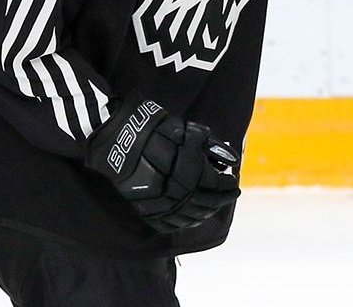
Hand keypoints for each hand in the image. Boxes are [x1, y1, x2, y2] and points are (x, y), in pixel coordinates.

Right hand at [87, 98, 240, 233]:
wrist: (119, 138)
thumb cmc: (157, 130)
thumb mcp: (189, 131)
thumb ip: (212, 147)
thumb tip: (231, 161)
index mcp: (191, 172)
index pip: (217, 185)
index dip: (228, 184)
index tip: (233, 181)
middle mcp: (177, 192)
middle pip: (207, 203)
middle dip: (221, 199)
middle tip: (230, 194)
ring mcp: (160, 205)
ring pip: (191, 216)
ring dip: (206, 211)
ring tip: (214, 204)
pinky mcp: (146, 211)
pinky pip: (172, 223)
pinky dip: (186, 221)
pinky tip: (193, 214)